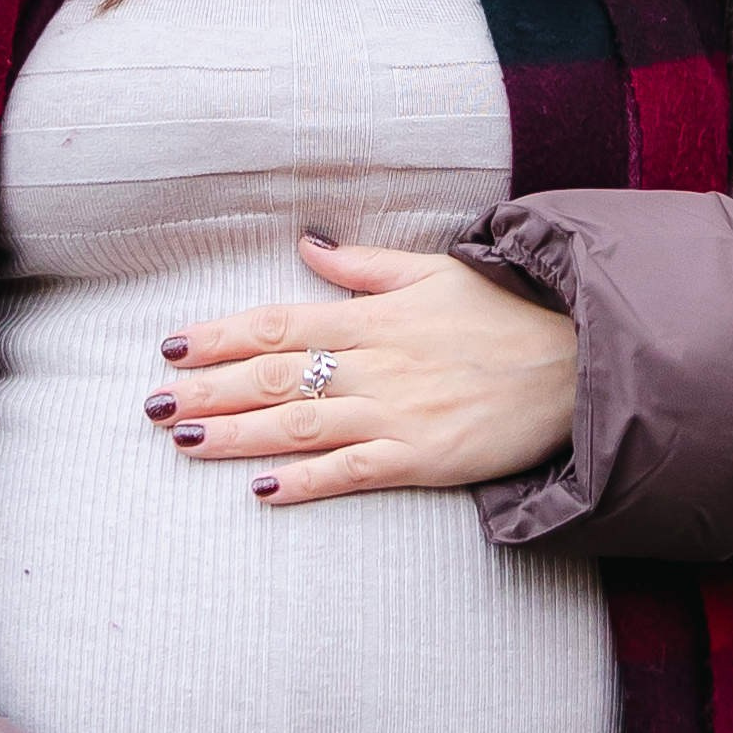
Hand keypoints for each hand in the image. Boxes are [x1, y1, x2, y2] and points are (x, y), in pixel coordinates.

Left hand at [143, 235, 576, 506]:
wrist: (578, 362)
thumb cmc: (506, 314)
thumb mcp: (434, 272)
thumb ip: (364, 266)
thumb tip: (307, 242)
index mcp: (374, 316)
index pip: (279, 322)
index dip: (222, 334)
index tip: (173, 343)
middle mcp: (375, 363)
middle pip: (274, 376)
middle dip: (208, 389)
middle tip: (153, 402)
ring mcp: (396, 413)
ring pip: (299, 424)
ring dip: (236, 434)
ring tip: (183, 440)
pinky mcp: (422, 458)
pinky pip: (351, 471)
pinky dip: (304, 481)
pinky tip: (261, 489)